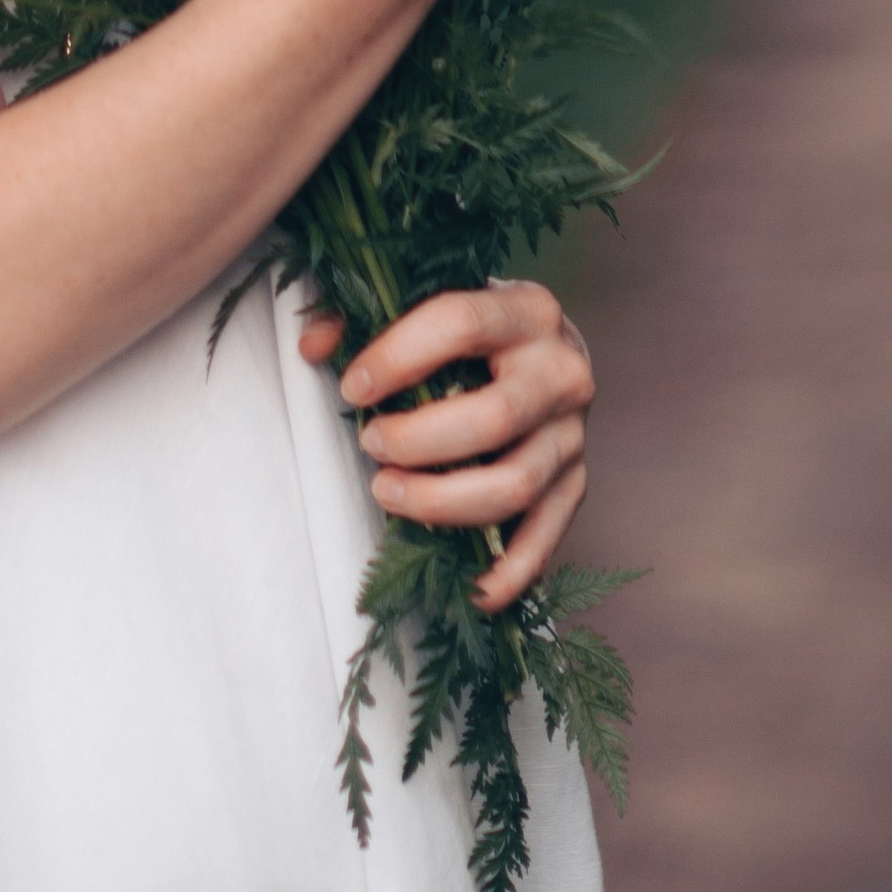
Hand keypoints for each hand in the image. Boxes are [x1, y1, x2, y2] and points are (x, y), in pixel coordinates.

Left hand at [297, 283, 594, 613]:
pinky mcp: (576, 482)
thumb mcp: (429, 302)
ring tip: (386, 492)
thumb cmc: (471, 329)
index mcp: (526, 307)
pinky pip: (547, 537)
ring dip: (443, 502)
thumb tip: (314, 348)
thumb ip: (364, 314)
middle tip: (369, 444)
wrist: (548, 349)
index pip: (461, 323)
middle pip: (493, 417)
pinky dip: (510, 571)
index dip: (398, 357)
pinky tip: (471, 589)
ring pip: (515, 484)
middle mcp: (563, 369)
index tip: (352, 388)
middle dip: (418, 441)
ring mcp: (575, 432)